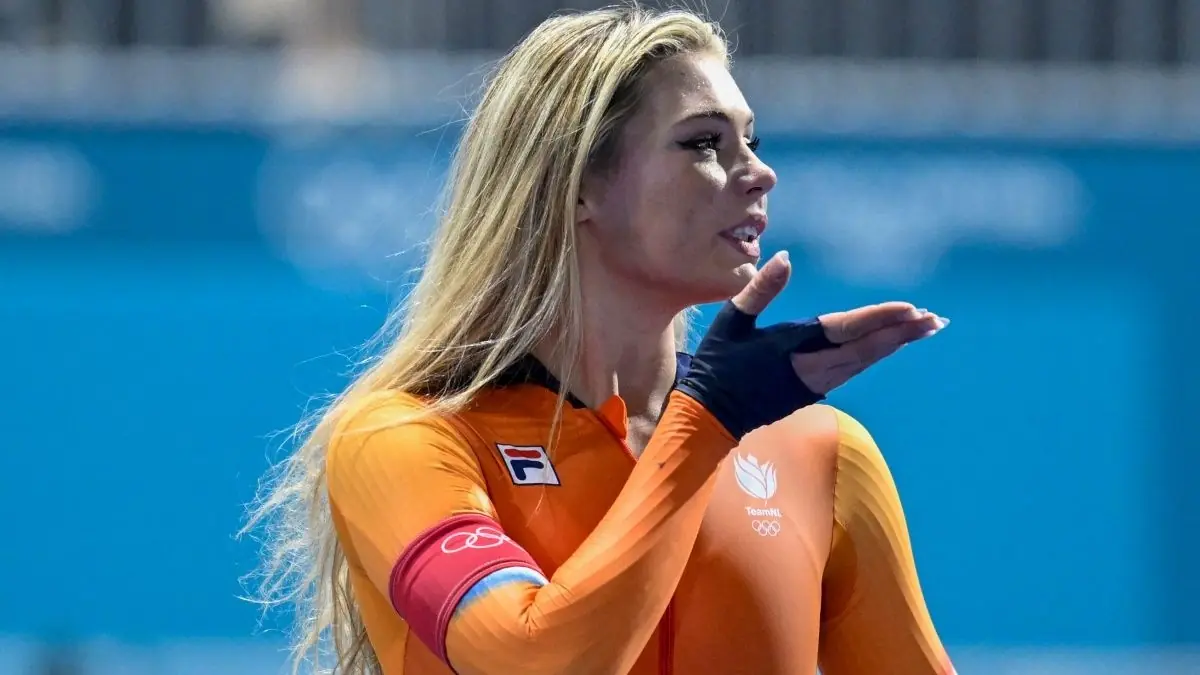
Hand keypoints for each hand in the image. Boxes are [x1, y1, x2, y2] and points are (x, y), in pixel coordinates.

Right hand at [732, 252, 945, 395]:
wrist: (711, 416)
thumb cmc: (717, 365)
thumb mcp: (732, 321)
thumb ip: (761, 289)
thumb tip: (785, 257)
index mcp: (793, 346)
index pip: (847, 329)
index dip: (880, 318)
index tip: (910, 309)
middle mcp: (812, 367)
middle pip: (868, 348)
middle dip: (903, 333)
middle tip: (936, 320)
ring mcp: (815, 382)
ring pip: (865, 360)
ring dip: (896, 344)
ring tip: (924, 329)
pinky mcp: (813, 391)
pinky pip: (854, 369)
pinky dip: (876, 354)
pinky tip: (889, 345)